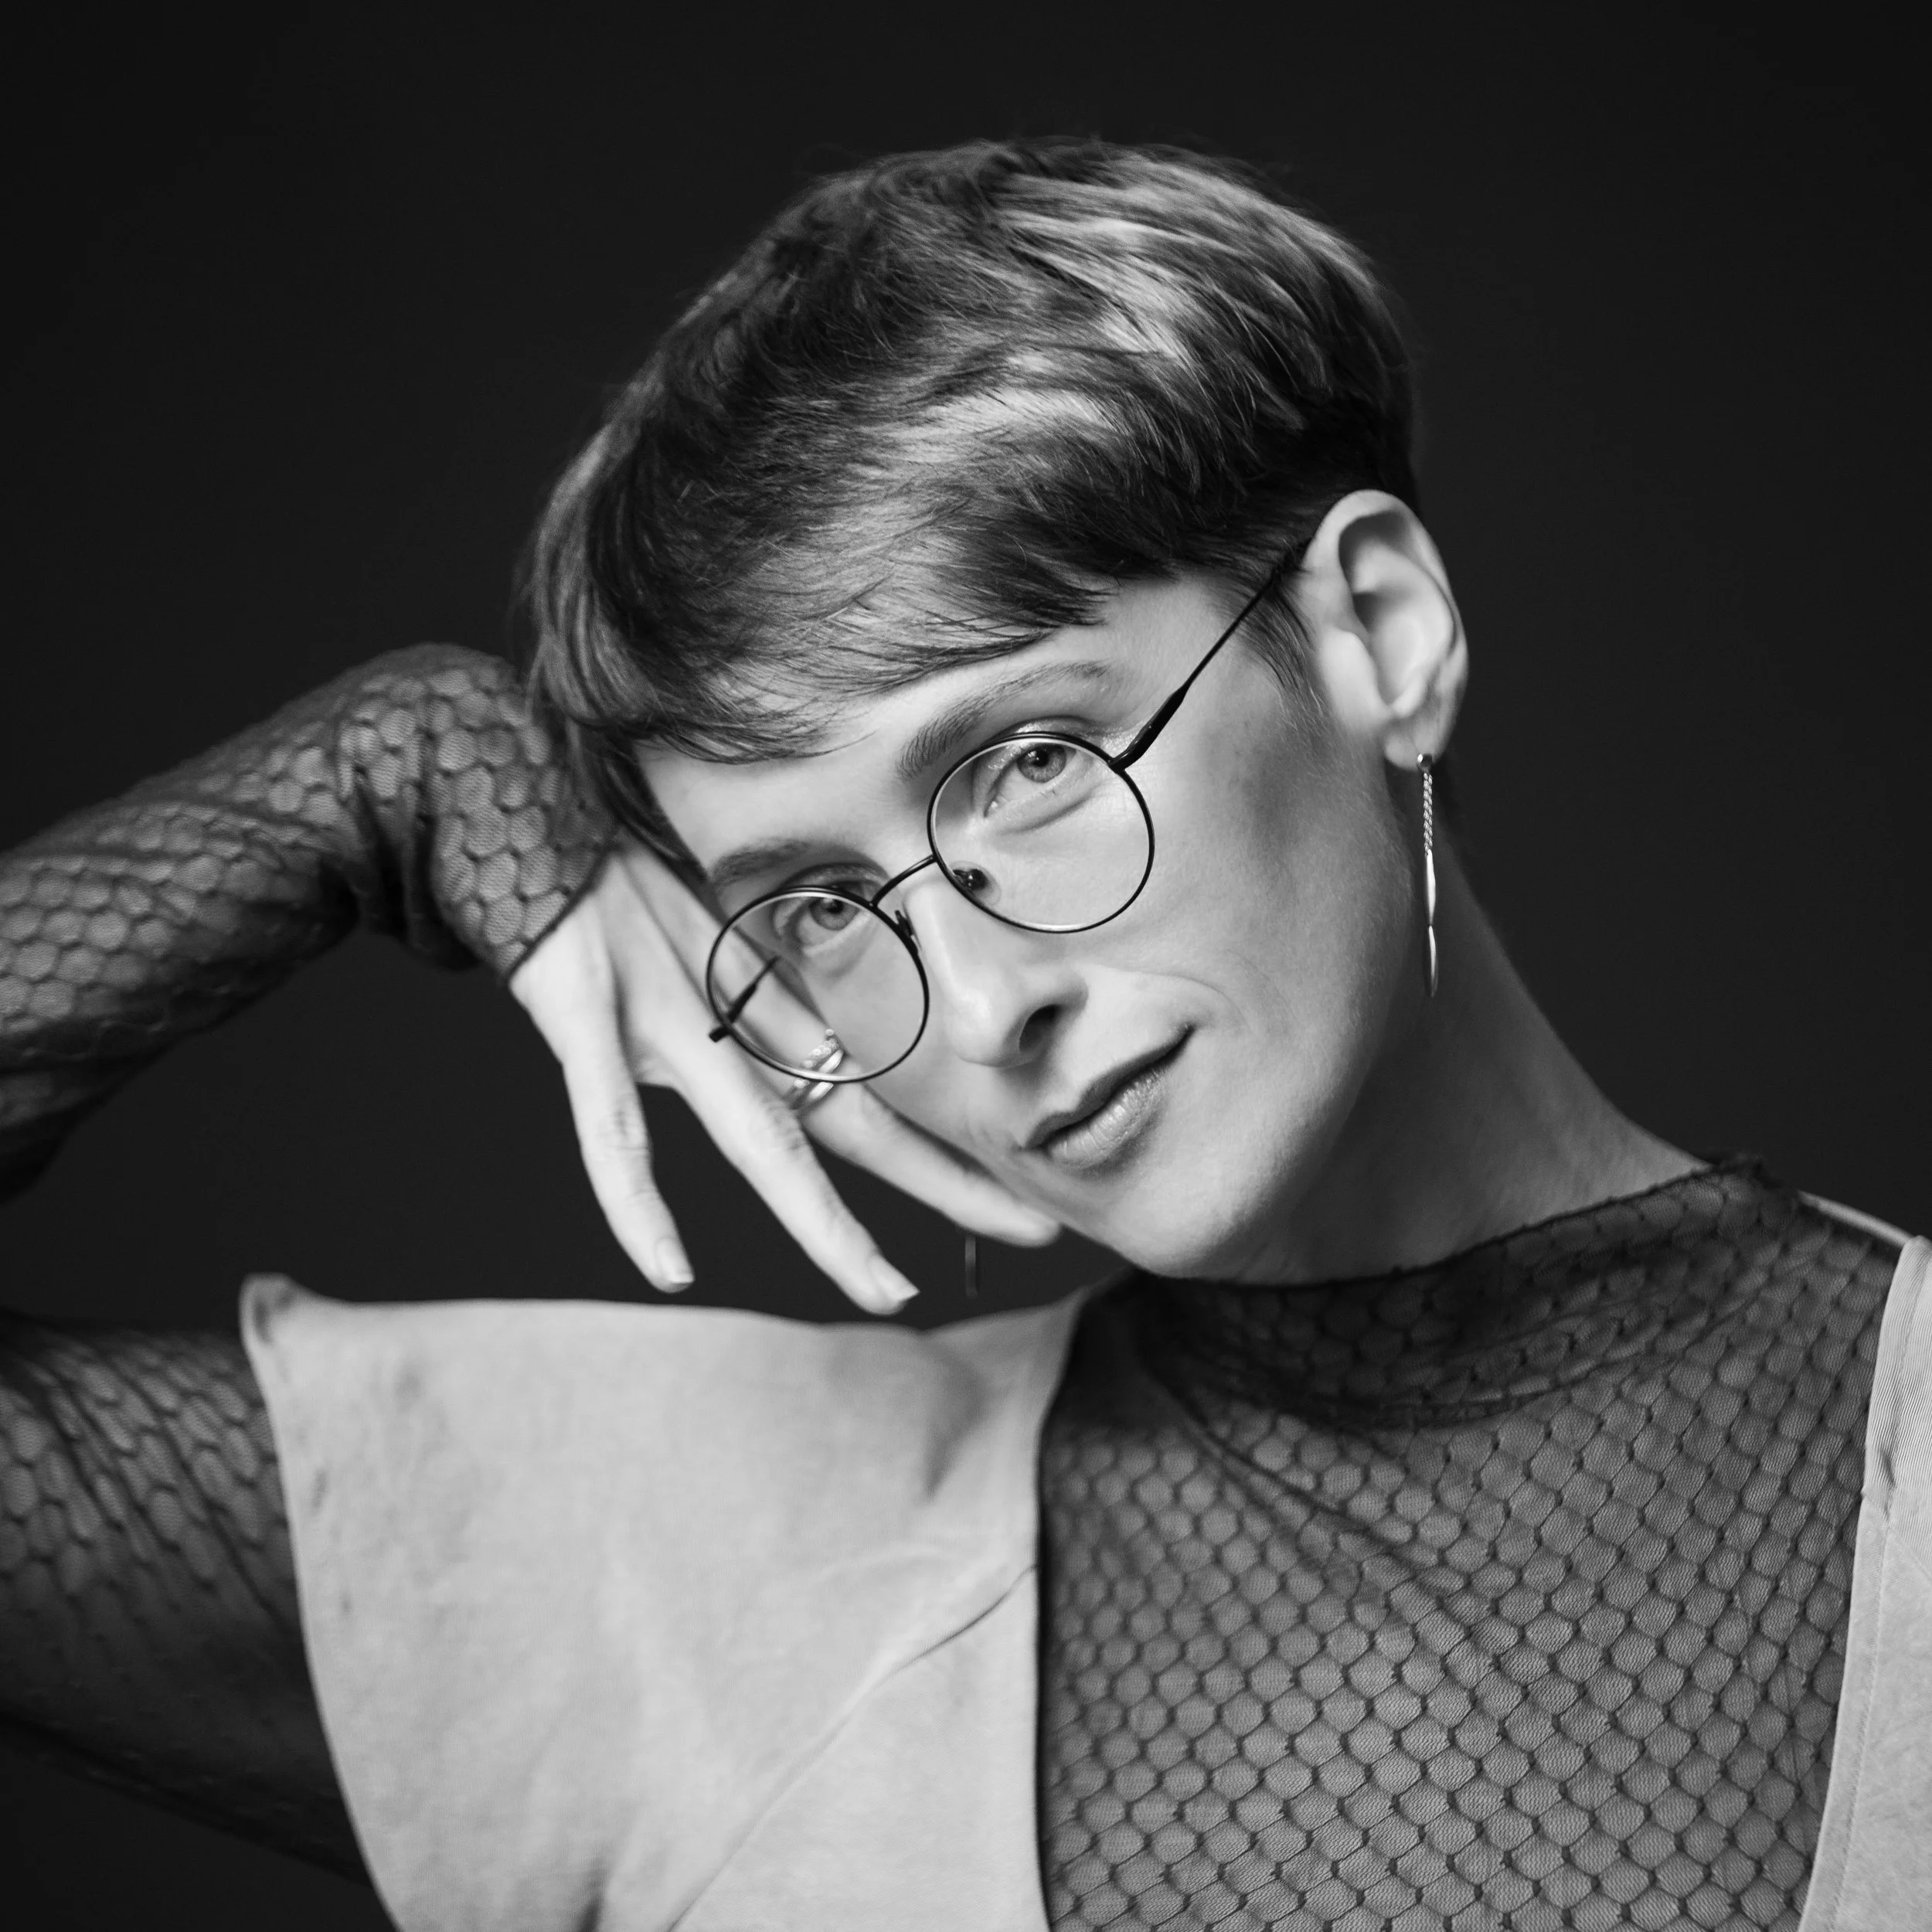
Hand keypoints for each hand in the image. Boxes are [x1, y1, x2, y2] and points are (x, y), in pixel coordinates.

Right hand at [508, 840, 1060, 1315]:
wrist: (510, 790)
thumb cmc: (601, 866)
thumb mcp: (688, 931)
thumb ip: (740, 989)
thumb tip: (797, 1044)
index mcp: (757, 1001)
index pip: (872, 1088)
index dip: (947, 1142)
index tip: (1025, 1185)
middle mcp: (730, 1015)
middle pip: (853, 1117)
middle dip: (947, 1178)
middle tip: (1042, 1226)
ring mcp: (661, 1017)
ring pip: (760, 1138)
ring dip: (827, 1222)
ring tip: (890, 1294)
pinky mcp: (584, 1013)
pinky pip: (609, 1127)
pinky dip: (637, 1201)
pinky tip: (670, 1271)